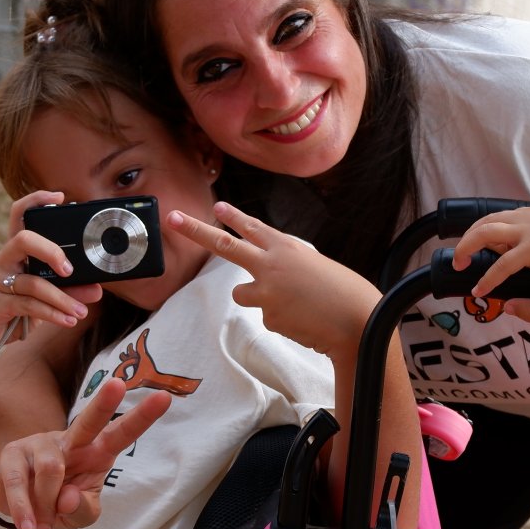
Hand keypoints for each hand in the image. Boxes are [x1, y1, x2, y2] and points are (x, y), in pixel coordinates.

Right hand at [0, 190, 102, 366]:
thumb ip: (68, 291)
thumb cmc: (13, 314)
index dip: (36, 200)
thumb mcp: (44, 299)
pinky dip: (52, 314)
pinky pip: (29, 305)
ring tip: (81, 311)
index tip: (59, 196)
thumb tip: (97, 289)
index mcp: (14, 253)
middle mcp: (2, 261)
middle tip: (69, 270)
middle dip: (51, 251)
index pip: (19, 215)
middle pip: (23, 239)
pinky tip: (68, 320)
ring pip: (33, 282)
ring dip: (62, 299)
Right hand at [0, 376, 170, 528]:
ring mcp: (41, 442)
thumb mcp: (80, 516)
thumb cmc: (60, 505)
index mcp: (97, 452)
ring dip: (47, 504)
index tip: (165, 399)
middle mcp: (72, 441)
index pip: (122, 434)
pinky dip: (24, 509)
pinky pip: (19, 480)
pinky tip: (29, 526)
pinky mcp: (14, 452)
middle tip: (118, 384)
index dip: (142, 418)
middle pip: (89, 421)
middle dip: (104, 403)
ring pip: (50, 469)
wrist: (22, 507)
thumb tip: (67, 496)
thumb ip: (82, 510)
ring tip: (42, 527)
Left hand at [165, 202, 376, 357]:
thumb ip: (286, 263)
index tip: (217, 207)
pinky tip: (303, 322)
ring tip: (293, 304)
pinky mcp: (268, 316)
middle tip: (172, 218)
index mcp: (286, 247)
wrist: (357, 321)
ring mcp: (266, 291)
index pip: (253, 228)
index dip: (234, 217)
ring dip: (258, 297)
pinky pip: (268, 318)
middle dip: (195, 230)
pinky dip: (284, 321)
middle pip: (224, 244)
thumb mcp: (315, 267)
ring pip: (242, 294)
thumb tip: (263, 273)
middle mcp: (270, 264)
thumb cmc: (343, 293)